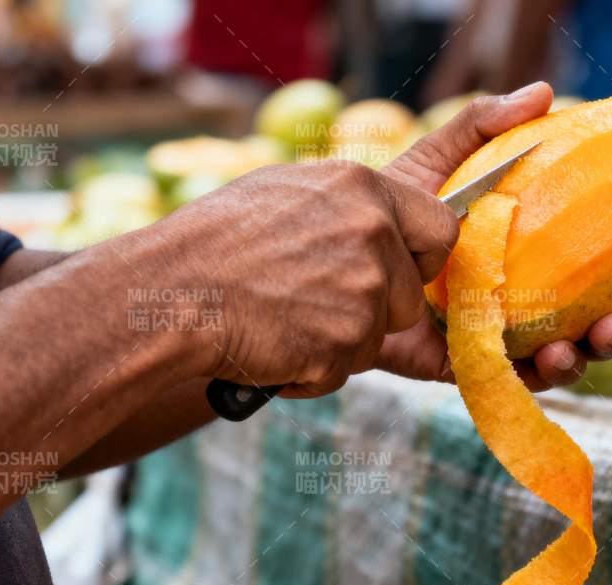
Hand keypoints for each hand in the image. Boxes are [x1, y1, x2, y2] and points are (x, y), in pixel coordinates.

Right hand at [170, 160, 458, 397]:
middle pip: (411, 297)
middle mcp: (372, 233)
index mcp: (361, 187)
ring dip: (340, 342)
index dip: (424, 257)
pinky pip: (342, 371)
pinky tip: (270, 345)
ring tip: (282, 319)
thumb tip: (380, 218)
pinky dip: (310, 371)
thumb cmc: (213, 242)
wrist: (169, 293)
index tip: (402, 269)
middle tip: (320, 304)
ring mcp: (362, 291)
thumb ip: (346, 206)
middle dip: (380, 311)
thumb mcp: (286, 192)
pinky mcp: (344, 344)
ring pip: (377, 337)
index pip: (442, 226)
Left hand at [376, 81, 611, 389]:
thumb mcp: (439, 160)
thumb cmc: (392, 207)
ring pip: (565, 358)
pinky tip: (548, 358)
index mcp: (541, 255)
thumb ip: (485, 127)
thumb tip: (544, 94)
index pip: (610, 266)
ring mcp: (503, 337)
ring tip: (586, 342)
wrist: (336, 255)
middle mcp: (531, 301)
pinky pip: (514, 380)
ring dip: (588, 356)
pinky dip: (537, 373)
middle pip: (599, 320)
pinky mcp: (469, 367)